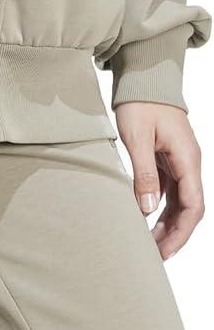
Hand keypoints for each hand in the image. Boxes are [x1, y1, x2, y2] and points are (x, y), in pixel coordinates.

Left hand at [115, 101, 203, 259]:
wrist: (144, 75)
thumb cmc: (141, 101)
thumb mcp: (137, 137)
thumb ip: (143, 173)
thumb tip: (146, 210)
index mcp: (187, 159)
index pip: (193, 207)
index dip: (180, 234)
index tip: (163, 252)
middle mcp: (188, 163)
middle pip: (189, 209)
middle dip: (174, 234)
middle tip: (154, 255)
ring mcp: (179, 160)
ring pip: (179, 201)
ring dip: (167, 223)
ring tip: (149, 243)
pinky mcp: (167, 158)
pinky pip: (169, 189)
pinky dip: (159, 206)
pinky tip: (144, 217)